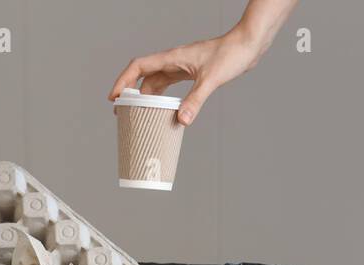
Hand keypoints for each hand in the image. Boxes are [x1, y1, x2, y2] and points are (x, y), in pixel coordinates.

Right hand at [108, 31, 265, 125]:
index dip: (123, 81)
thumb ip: (195, 100)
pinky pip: (170, 85)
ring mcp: (182, 67)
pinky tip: (164, 109)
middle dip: (131, 94)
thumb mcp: (211, 79)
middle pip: (144, 77)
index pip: (139, 67)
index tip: (114, 97)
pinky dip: (163, 97)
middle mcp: (174, 62)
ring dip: (145, 96)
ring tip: (138, 114)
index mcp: (172, 59)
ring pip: (156, 82)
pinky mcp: (192, 73)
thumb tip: (181, 121)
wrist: (248, 45)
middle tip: (122, 113)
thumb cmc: (231, 55)